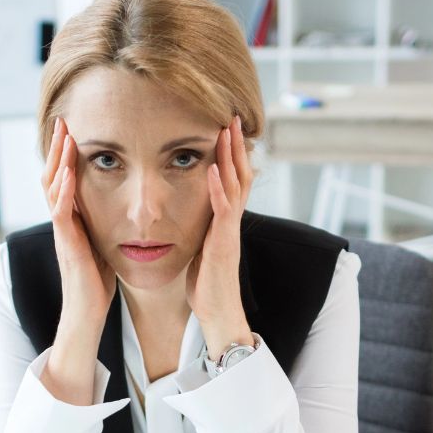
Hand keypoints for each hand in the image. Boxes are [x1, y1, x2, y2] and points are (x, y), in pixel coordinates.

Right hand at [42, 117, 116, 330]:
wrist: (86, 313)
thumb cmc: (96, 283)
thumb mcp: (101, 245)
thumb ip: (100, 226)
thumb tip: (112, 209)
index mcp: (71, 221)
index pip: (64, 180)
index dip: (65, 155)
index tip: (71, 130)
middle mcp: (62, 223)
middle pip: (53, 177)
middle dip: (57, 148)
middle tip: (60, 121)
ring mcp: (62, 233)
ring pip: (53, 190)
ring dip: (58, 162)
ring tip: (63, 137)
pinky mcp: (67, 245)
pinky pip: (61, 214)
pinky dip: (64, 192)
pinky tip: (68, 174)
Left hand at [187, 116, 255, 357]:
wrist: (217, 314)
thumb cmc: (207, 285)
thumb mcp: (202, 249)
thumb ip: (203, 228)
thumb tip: (193, 215)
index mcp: (225, 222)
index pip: (232, 180)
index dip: (230, 155)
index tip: (225, 130)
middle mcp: (232, 222)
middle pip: (239, 175)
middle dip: (236, 146)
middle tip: (233, 118)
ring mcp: (230, 232)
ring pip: (235, 186)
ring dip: (230, 157)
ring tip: (227, 132)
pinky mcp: (224, 244)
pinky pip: (223, 211)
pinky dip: (218, 189)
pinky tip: (213, 169)